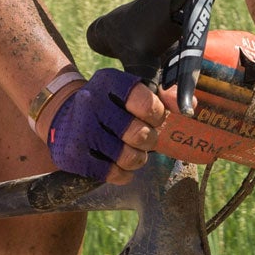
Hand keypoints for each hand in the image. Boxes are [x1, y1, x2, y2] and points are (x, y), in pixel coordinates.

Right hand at [43, 68, 166, 182]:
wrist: (63, 117)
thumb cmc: (108, 106)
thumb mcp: (129, 91)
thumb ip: (162, 95)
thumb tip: (190, 105)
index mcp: (109, 81)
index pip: (147, 103)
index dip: (157, 116)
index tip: (152, 118)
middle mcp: (91, 102)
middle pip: (140, 134)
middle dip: (149, 140)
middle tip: (143, 138)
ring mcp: (80, 129)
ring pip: (129, 157)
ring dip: (137, 159)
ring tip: (131, 152)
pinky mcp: (72, 155)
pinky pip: (113, 174)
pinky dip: (122, 173)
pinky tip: (117, 164)